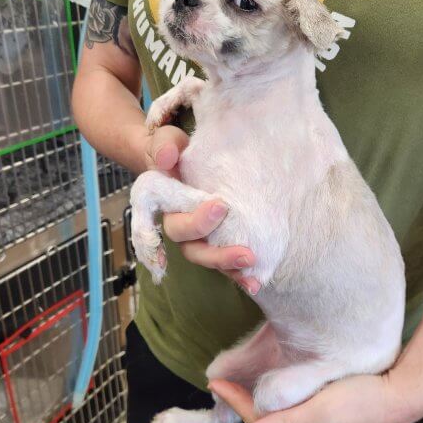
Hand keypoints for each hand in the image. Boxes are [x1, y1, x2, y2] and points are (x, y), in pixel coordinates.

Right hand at [143, 124, 259, 293]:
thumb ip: (165, 146)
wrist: (185, 159)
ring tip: (254, 276)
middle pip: (193, 249)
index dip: (194, 224)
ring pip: (210, 260)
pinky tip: (257, 281)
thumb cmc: (175, 151)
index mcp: (167, 207)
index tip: (221, 206)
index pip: (173, 224)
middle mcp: (181, 228)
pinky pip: (226, 263)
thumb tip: (167, 158)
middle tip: (246, 252)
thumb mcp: (168, 142)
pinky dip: (240, 274)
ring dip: (231, 270)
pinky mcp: (218, 241)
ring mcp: (200, 238)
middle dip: (219, 254)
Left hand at [210, 370, 418, 422]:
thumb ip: (287, 422)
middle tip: (222, 382)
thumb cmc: (361, 400)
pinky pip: (292, 417)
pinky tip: (270, 391)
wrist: (399, 396)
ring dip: (260, 403)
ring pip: (278, 421)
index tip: (215, 383)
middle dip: (244, 404)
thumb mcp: (322, 410)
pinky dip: (278, 404)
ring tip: (238, 385)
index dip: (236, 402)